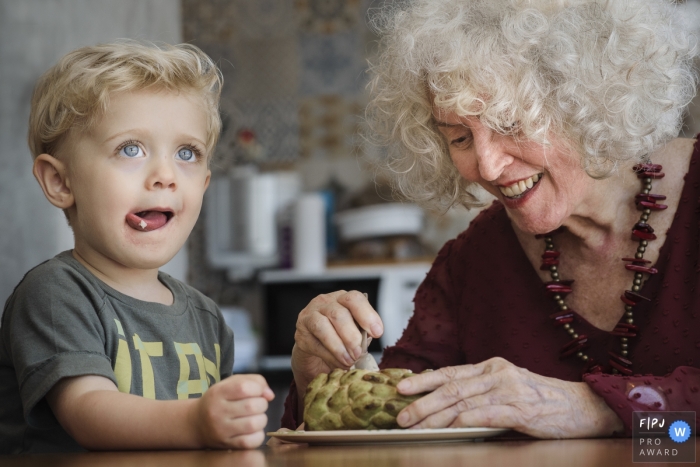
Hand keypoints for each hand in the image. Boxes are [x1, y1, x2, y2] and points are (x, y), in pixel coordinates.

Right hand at [192, 374, 274, 448]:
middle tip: (257, 405)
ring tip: (255, 417)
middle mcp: (217, 412)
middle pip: (252, 406)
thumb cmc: (220, 400)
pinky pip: (251, 441)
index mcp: (217, 393)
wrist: (197, 423)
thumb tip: (270, 395)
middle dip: (262, 404)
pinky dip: (258, 435)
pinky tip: (253, 430)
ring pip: (254, 424)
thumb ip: (254, 381)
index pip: (244, 387)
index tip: (257, 391)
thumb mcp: (231, 383)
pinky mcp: (227, 445)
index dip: (258, 388)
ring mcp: (221, 430)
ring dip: (261, 419)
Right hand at [291, 290, 382, 390]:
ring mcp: (310, 315)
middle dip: (351, 336)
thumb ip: (362, 334)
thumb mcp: (355, 332)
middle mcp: (325, 302)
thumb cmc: (339, 337)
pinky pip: (314, 343)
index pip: (354, 299)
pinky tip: (338, 363)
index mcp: (343, 299)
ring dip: (338, 346)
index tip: (377, 332)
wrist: (315, 350)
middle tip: (359, 353)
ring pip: (323, 326)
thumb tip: (367, 342)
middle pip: (338, 314)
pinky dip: (329, 355)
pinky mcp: (300, 332)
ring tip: (349, 360)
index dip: (367, 315)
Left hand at [395, 357, 622, 437]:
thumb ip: (480, 391)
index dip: (423, 380)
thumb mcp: (507, 387)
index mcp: (491, 367)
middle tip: (400, 415)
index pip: (450, 373)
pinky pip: (484, 415)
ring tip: (415, 428)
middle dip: (422, 402)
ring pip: (462, 402)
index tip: (400, 388)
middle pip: (451, 387)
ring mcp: (508, 390)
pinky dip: (462, 422)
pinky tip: (447, 429)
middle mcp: (496, 374)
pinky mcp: (520, 409)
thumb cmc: (541, 400)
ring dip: (435, 417)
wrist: (581, 406)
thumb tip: (445, 401)